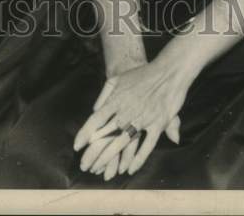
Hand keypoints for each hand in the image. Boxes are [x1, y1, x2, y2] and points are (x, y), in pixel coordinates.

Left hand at [73, 59, 186, 179]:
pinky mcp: (157, 124)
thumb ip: (104, 94)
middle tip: (86, 166)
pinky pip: (146, 146)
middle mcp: (126, 112)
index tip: (77, 145)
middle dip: (95, 153)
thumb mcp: (118, 79)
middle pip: (107, 136)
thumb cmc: (140, 74)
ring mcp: (142, 119)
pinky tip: (130, 169)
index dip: (85, 133)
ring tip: (104, 173)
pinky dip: (138, 159)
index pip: (96, 119)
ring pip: (123, 143)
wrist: (167, 71)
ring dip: (112, 159)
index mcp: (116, 100)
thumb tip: (95, 109)